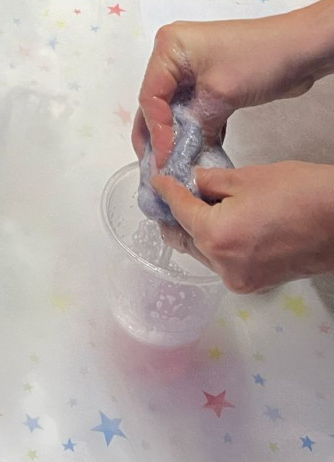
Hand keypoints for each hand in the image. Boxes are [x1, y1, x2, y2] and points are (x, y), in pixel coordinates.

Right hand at [132, 7, 331, 169]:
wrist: (300, 49)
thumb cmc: (259, 59)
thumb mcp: (220, 94)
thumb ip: (194, 124)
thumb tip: (180, 153)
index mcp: (169, 48)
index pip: (150, 96)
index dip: (155, 131)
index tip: (164, 160)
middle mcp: (175, 56)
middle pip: (157, 102)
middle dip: (157, 135)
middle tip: (156, 166)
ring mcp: (192, 69)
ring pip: (174, 109)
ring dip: (177, 135)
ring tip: (173, 165)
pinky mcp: (210, 81)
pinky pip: (194, 109)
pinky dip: (196, 129)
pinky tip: (198, 153)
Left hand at [152, 161, 333, 291]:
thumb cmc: (301, 195)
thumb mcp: (247, 178)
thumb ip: (210, 182)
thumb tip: (194, 182)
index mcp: (216, 237)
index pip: (178, 211)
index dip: (166, 191)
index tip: (159, 181)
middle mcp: (224, 265)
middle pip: (185, 240)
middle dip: (176, 216)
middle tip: (172, 194)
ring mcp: (242, 279)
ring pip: (204, 254)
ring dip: (198, 232)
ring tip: (200, 205)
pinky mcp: (259, 283)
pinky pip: (225, 263)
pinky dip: (219, 244)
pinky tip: (224, 223)